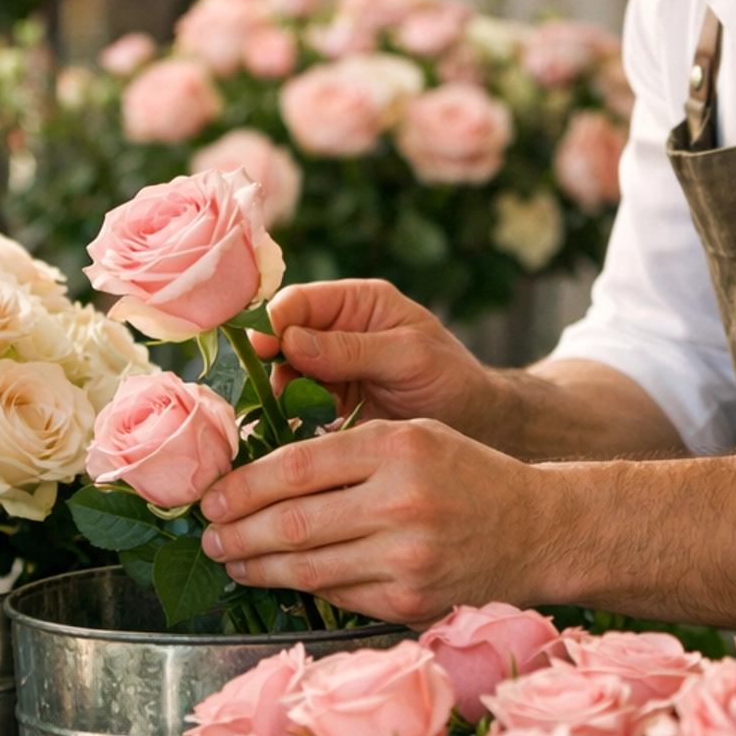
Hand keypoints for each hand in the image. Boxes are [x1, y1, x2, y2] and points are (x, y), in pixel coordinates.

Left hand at [200, 417, 561, 625]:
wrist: (538, 529)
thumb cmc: (466, 476)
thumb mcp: (413, 436)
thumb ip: (346, 449)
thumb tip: (261, 477)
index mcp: (397, 446)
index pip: (297, 467)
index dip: (244, 486)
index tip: (213, 497)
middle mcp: (401, 501)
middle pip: (293, 522)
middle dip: (238, 532)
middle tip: (209, 535)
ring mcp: (406, 558)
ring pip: (307, 567)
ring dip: (258, 567)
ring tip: (232, 560)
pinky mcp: (410, 601)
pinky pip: (337, 595)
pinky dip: (303, 588)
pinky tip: (282, 579)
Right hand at [260, 279, 512, 440]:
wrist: (476, 426)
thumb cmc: (452, 378)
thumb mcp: (410, 356)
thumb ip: (354, 348)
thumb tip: (291, 341)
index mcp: (357, 303)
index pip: (299, 302)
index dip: (272, 321)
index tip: (259, 348)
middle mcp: (336, 332)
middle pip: (280, 339)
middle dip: (269, 363)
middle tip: (269, 392)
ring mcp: (329, 371)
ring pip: (281, 376)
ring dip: (276, 396)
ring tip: (282, 417)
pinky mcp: (328, 407)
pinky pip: (294, 409)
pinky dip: (286, 420)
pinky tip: (285, 434)